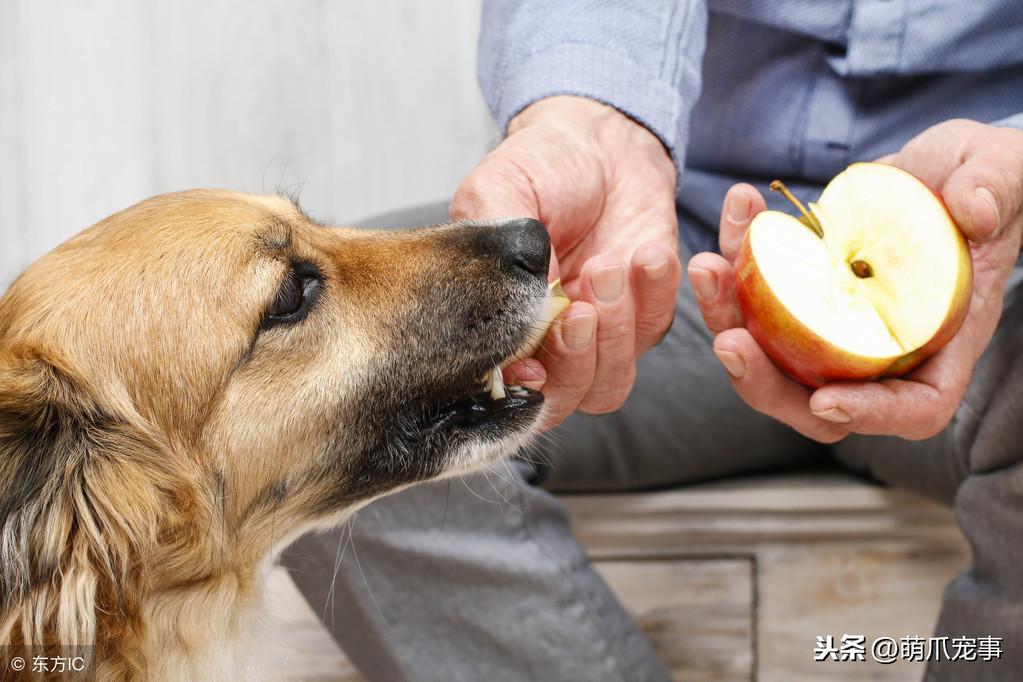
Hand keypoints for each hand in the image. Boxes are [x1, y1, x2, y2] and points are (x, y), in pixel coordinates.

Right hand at [451, 96, 679, 428]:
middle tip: (580, 307)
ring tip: (609, 264)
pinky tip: (648, 253)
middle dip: (574, 359)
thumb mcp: (496, 193)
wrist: (600, 141)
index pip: (505, 388)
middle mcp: (547, 343)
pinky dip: (654, 296)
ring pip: (610, 382)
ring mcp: (599, 336)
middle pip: (563, 399)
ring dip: (614, 331)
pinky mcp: (646, 314)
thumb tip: (520, 312)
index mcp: (498, 324)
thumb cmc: (539, 167)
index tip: (532, 365)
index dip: (520, 391)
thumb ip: (497, 253)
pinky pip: (655, 330)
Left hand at [688, 119, 1022, 441]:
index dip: (870, 415)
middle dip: (764, 381)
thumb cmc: (987, 181)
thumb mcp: (1004, 173)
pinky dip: (735, 259)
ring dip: (727, 315)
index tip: (825, 402)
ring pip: (768, 352)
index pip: (912, 407)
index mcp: (940, 340)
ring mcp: (831, 323)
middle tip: (729, 340)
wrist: (940, 168)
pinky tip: (738, 210)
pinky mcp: (798, 292)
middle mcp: (878, 346)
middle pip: (815, 400)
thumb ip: (996, 189)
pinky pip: (754, 295)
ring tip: (709, 268)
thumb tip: (975, 211)